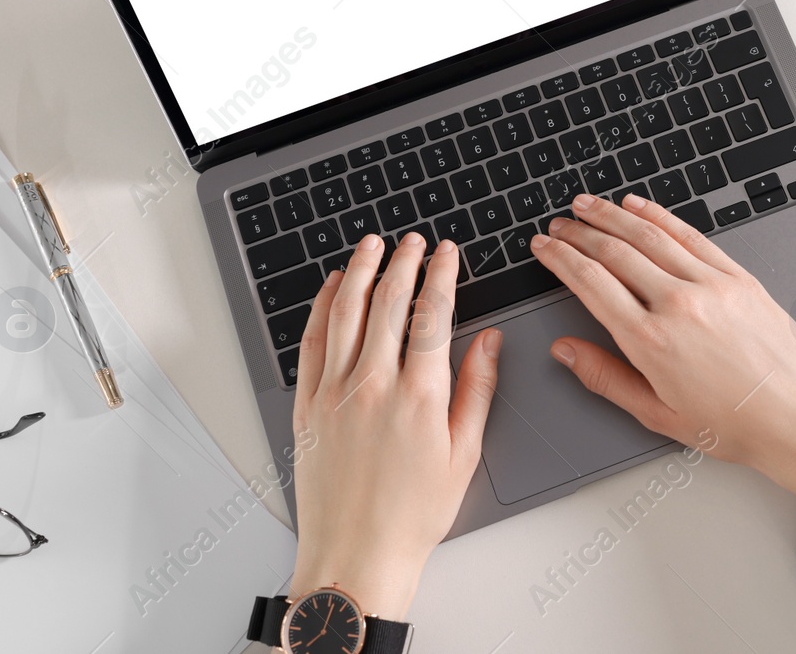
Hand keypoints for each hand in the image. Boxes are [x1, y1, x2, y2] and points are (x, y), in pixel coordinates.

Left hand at [288, 232, 500, 618]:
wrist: (356, 556)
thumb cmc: (413, 516)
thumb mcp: (464, 455)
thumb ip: (477, 390)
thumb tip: (487, 341)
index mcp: (420, 396)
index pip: (432, 313)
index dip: (441, 274)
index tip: (446, 252)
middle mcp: (374, 385)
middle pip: (388, 301)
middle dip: (403, 261)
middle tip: (413, 240)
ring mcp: (334, 393)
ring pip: (346, 311)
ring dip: (360, 270)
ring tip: (371, 245)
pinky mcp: (307, 406)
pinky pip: (312, 341)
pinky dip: (323, 307)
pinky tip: (333, 288)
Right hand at [530, 193, 795, 504]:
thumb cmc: (734, 423)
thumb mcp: (657, 414)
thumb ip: (605, 377)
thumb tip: (565, 351)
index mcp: (651, 341)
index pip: (591, 282)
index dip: (560, 259)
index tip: (543, 248)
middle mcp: (677, 304)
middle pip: (614, 251)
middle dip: (579, 233)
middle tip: (559, 225)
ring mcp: (710, 284)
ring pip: (648, 234)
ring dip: (611, 215)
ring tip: (587, 205)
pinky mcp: (737, 276)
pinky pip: (689, 235)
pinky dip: (659, 216)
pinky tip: (639, 207)